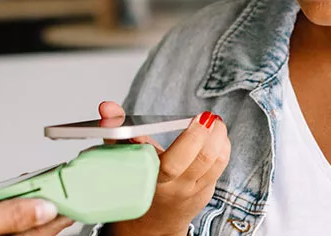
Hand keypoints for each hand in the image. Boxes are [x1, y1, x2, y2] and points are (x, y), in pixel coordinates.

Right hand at [99, 101, 230, 235]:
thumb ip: (115, 129)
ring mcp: (192, 191)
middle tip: (207, 116)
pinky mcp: (205, 192)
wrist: (151, 222)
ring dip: (220, 137)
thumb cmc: (135, 181)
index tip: (195, 118)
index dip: (190, 138)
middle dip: (209, 132)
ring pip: (216, 161)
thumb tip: (107, 106)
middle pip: (202, 159)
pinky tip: (217, 136)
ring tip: (215, 123)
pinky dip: (223, 147)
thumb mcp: (120, 157)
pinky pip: (220, 166)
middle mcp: (174, 187)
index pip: (172, 163)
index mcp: (151, 179)